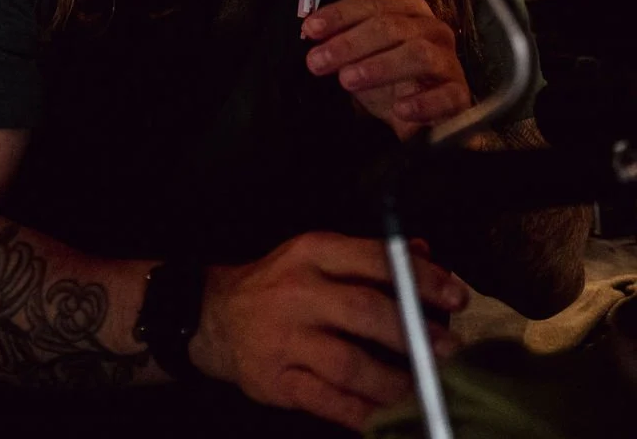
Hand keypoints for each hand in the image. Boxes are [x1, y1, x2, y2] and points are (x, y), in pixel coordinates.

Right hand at [190, 232, 465, 431]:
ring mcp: (287, 339)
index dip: (420, 279)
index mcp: (313, 252)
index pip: (374, 259)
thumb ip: (371, 256)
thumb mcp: (318, 256)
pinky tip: (392, 419)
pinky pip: (329, 401)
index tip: (456, 297)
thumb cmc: (280, 284)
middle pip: (365, 311)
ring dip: (397, 381)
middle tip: (452, 351)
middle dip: (416, 334)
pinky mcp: (277, 380)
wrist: (215, 315)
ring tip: (430, 390)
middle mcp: (300, 292)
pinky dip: (364, 414)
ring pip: (351, 364)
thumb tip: (426, 255)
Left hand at [303, 0, 471, 140]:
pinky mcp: (459, 93)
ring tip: (349, 79)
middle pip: (390, 26)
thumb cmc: (394, 80)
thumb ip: (341, 42)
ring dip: (379, 66)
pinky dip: (422, 102)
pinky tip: (400, 108)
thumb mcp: (362, 58)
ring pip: (418, 53)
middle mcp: (431, 29)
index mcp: (408, 11)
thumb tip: (311, 33)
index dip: (338, 15)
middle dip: (349, 43)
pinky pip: (446, 95)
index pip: (370, 4)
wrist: (424, 118)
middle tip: (319, 60)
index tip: (311, 29)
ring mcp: (448, 60)